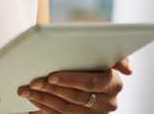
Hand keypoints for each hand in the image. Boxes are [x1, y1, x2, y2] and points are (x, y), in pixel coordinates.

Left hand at [17, 58, 131, 113]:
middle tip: (32, 82)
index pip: (91, 83)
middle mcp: (107, 102)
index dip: (70, 80)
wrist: (86, 60)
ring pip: (65, 110)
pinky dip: (43, 108)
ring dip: (43, 99)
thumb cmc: (91, 50)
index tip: (51, 76)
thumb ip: (115, 54)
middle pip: (75, 98)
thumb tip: (127, 69)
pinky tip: (31, 99)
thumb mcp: (103, 46)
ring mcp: (94, 113)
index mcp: (114, 83)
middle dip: (51, 89)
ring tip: (26, 90)